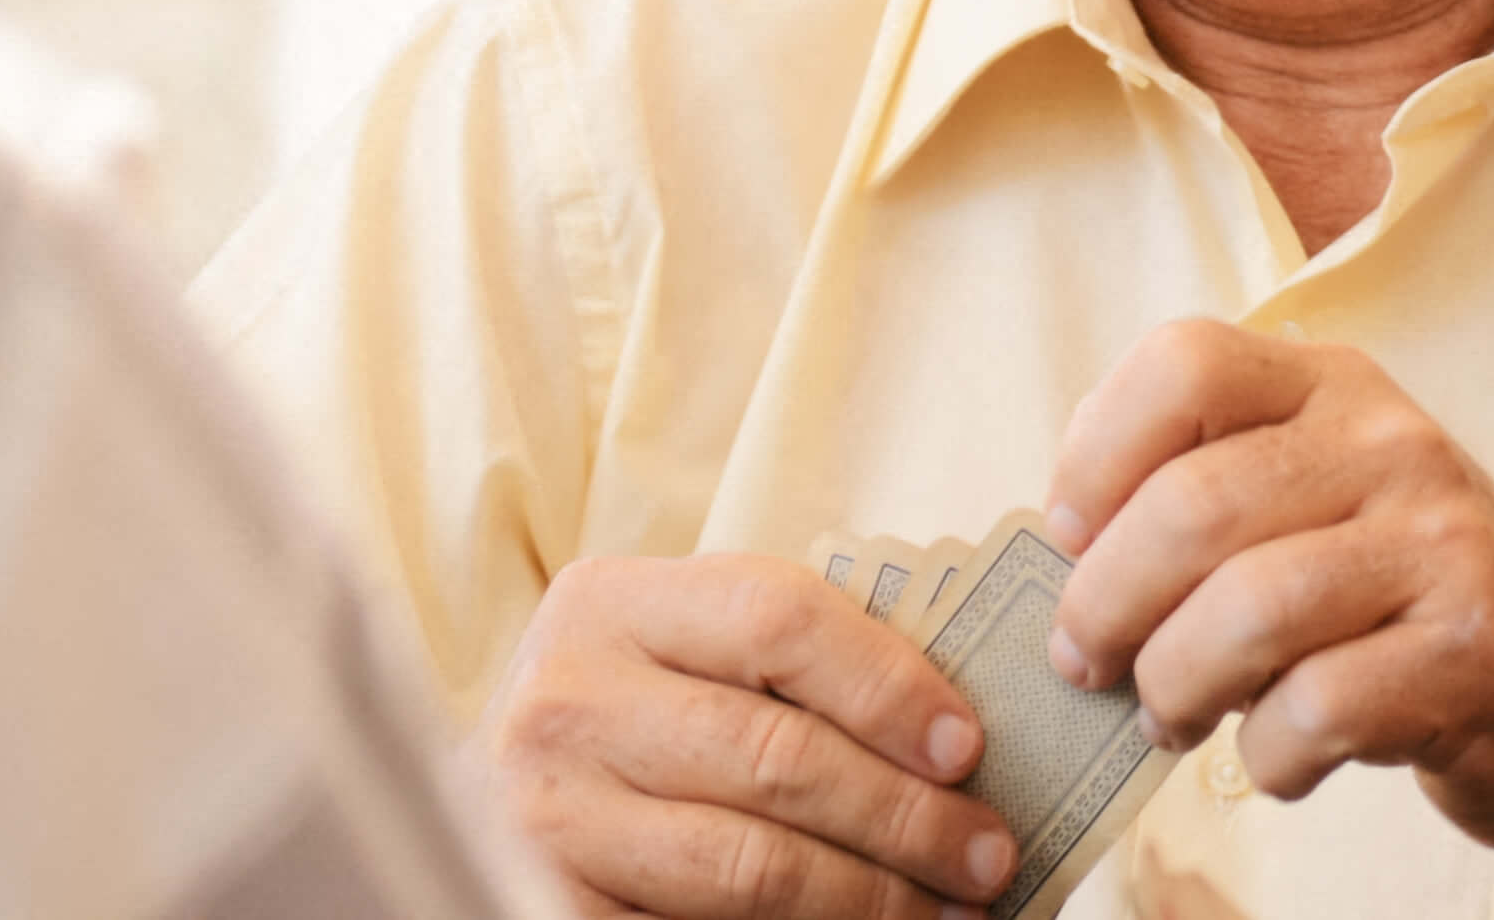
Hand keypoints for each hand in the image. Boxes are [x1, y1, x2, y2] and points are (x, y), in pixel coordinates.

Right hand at [465, 554, 1020, 919]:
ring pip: (749, 865)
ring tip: (947, 907)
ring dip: (871, 895)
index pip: (776, 619)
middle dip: (906, 815)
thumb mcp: (689, 651)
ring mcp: (550, 817)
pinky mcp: (555, 906)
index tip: (969, 748)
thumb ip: (794, 664)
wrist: (506, 786)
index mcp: (613, 603)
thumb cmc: (638, 709)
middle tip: (987, 854)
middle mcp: (568, 703)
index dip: (888, 685)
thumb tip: (956, 740)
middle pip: (776, 755)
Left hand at [1040, 321, 1493, 890]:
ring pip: (1245, 613)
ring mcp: (1442, 545)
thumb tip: (1065, 556)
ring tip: (1169, 718)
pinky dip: (1267, 756)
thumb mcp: (1324, 499)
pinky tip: (1278, 757)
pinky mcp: (1472, 653)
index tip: (1068, 539)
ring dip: (1173, 688)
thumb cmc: (1409, 599)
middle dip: (1105, 604)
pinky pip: (1314, 710)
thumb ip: (1211, 490)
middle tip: (1086, 663)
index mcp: (1337, 384)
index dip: (1092, 454)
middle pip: (1192, 506)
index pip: (1181, 362)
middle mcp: (1393, 443)